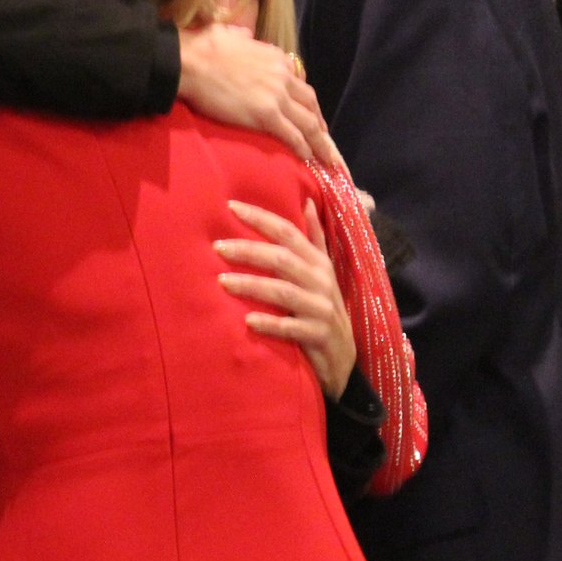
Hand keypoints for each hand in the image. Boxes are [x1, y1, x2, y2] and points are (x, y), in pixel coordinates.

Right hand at [178, 24, 341, 171]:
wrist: (191, 62)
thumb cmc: (204, 47)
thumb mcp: (231, 34)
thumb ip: (242, 38)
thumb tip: (243, 35)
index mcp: (276, 58)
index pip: (299, 81)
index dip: (305, 100)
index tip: (307, 111)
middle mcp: (283, 76)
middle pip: (311, 103)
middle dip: (320, 122)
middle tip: (323, 137)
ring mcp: (277, 97)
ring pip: (309, 123)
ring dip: (320, 142)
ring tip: (327, 157)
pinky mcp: (266, 115)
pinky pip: (293, 135)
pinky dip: (304, 148)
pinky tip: (308, 158)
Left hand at [216, 197, 354, 396]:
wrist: (344, 359)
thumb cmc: (324, 309)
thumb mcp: (324, 272)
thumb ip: (314, 238)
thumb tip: (306, 202)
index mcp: (319, 263)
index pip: (289, 232)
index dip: (261, 218)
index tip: (231, 206)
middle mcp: (321, 282)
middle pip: (281, 259)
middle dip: (248, 250)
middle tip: (218, 247)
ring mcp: (320, 309)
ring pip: (282, 292)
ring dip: (251, 285)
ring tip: (222, 282)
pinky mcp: (317, 336)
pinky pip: (290, 328)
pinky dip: (270, 324)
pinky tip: (248, 320)